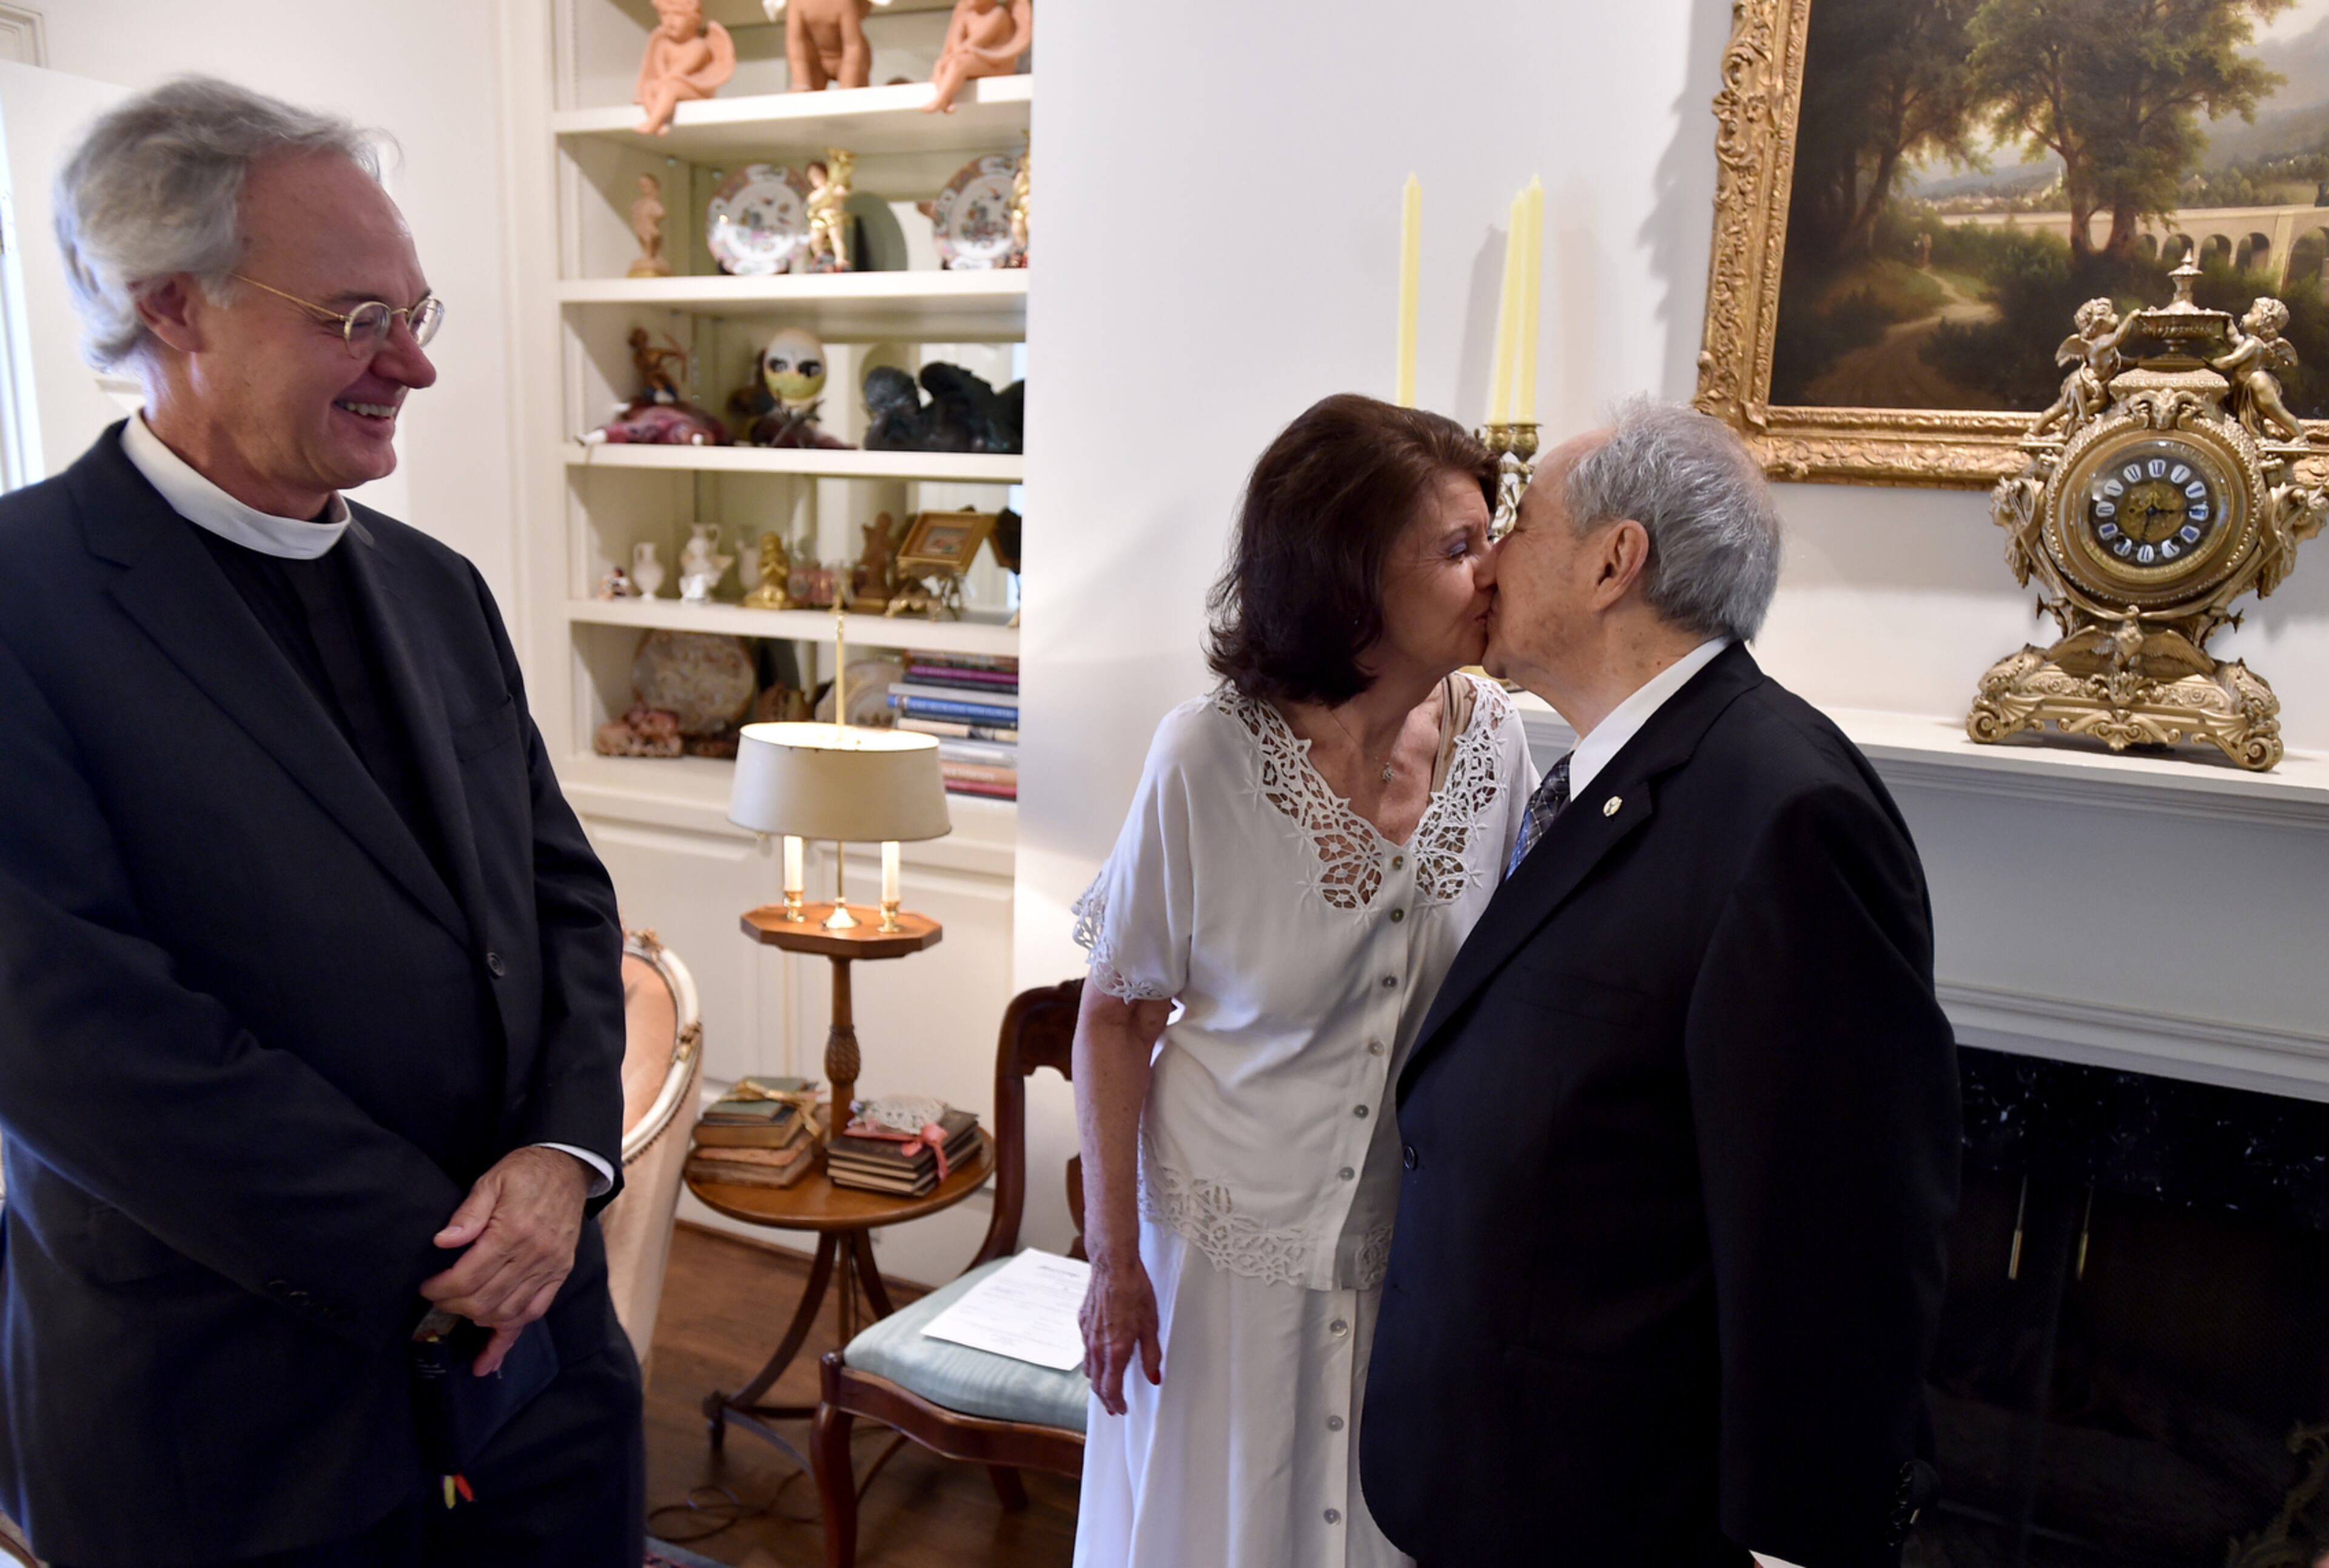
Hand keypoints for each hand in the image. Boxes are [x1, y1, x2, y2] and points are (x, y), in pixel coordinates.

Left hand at [421, 1147, 589, 1374]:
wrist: (568, 1168)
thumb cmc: (525, 1173)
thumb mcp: (491, 1181)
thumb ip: (467, 1213)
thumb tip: (442, 1242)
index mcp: (513, 1231)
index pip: (469, 1276)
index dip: (442, 1288)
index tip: (427, 1287)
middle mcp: (534, 1255)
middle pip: (485, 1300)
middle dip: (453, 1306)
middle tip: (437, 1299)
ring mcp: (550, 1267)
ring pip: (508, 1313)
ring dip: (478, 1319)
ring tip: (460, 1312)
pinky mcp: (559, 1274)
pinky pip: (534, 1312)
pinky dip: (510, 1334)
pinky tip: (492, 1353)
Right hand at [1078, 1253, 1161, 1415]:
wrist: (1113, 1265)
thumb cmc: (1134, 1291)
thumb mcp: (1150, 1326)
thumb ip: (1151, 1355)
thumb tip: (1154, 1378)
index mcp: (1114, 1351)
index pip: (1110, 1390)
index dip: (1116, 1403)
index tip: (1122, 1409)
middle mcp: (1097, 1347)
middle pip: (1096, 1384)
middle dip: (1105, 1398)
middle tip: (1114, 1406)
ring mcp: (1087, 1334)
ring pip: (1088, 1368)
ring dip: (1097, 1381)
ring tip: (1106, 1386)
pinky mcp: (1082, 1322)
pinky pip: (1086, 1350)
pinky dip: (1093, 1361)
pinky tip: (1101, 1355)